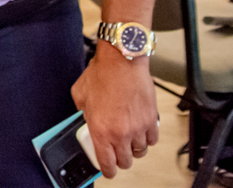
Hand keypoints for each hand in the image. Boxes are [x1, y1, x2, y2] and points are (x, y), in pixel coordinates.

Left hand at [71, 44, 158, 176]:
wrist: (122, 61)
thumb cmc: (101, 74)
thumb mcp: (80, 95)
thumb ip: (81, 112)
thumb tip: (84, 120)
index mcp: (100, 130)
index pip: (107, 163)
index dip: (107, 170)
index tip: (107, 170)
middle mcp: (120, 133)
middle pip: (125, 162)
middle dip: (120, 159)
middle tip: (116, 151)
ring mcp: (138, 128)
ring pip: (140, 152)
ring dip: (134, 148)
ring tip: (128, 138)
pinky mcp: (151, 120)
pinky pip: (152, 140)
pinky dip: (147, 138)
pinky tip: (140, 129)